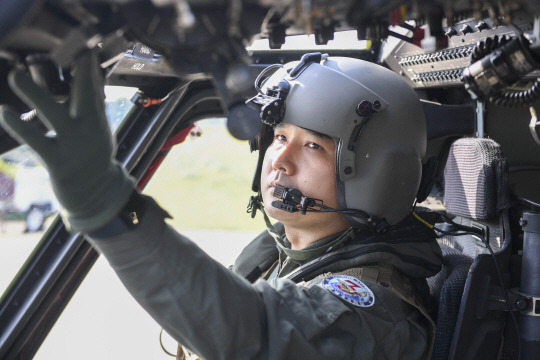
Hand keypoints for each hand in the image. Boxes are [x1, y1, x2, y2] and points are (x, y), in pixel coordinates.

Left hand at [0, 50, 134, 232]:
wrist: (96, 196)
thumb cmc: (93, 160)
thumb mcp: (99, 133)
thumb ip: (92, 108)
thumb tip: (89, 80)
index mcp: (98, 122)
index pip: (95, 89)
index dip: (88, 68)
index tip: (83, 48)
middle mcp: (89, 131)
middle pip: (85, 96)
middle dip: (79, 73)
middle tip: (68, 50)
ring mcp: (74, 146)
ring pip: (54, 114)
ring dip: (34, 93)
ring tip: (15, 76)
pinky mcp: (58, 162)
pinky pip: (36, 140)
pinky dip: (19, 125)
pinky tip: (4, 112)